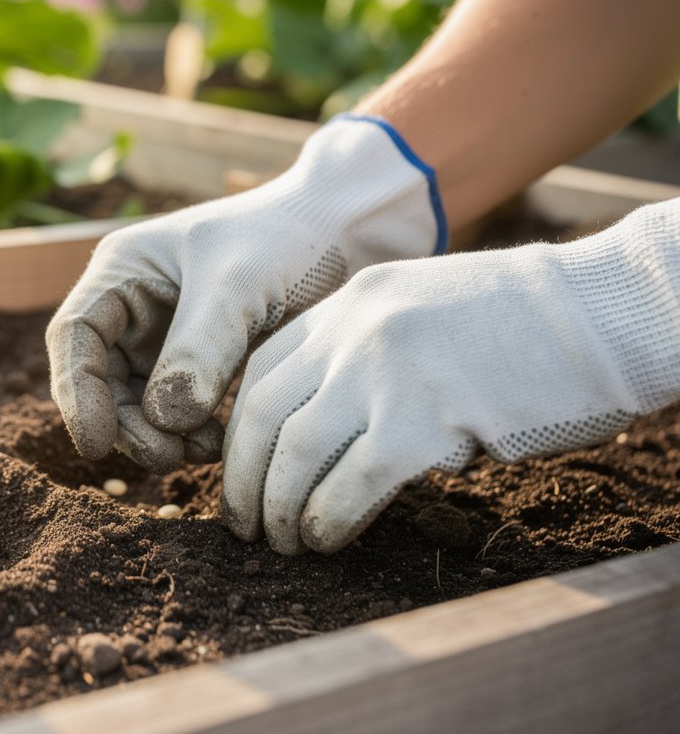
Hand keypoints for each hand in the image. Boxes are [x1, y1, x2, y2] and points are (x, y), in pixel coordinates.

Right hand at [47, 116, 443, 472]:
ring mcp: (161, 337)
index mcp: (122, 270)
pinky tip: (222, 442)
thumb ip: (199, 349)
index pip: (74, 335)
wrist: (343, 232)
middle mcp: (131, 306)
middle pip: (100, 379)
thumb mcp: (238, 286)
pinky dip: (189, 433)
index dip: (76, 392)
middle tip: (166, 457)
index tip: (96, 444)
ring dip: (159, 435)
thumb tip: (163, 420)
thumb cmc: (285, 236)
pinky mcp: (195, 363)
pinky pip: (175, 410)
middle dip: (127, 424)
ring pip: (136, 403)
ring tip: (206, 451)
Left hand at [223, 200, 679, 553]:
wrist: (602, 315)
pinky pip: (350, 484)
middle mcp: (355, 330)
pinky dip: (328, 520)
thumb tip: (320, 430)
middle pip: (263, 415)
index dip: (241, 433)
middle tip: (245, 524)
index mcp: (350, 302)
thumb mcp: (421, 311)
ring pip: (295, 453)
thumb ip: (364, 354)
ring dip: (279, 508)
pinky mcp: (425, 420)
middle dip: (244, 479)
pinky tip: (326, 541)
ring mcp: (386, 372)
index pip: (261, 372)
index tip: (240, 473)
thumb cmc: (523, 327)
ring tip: (283, 542)